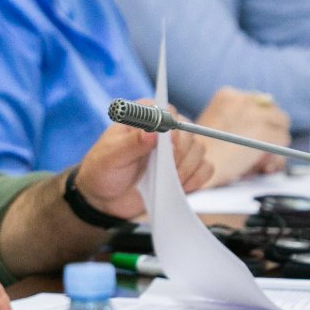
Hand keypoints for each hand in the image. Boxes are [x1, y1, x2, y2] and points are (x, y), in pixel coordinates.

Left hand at [72, 112, 213, 219]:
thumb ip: (131, 144)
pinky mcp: (186, 168)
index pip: (168, 111)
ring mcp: (178, 149)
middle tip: (163, 169)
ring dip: (186, 169)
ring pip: (200, 150)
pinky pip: (205, 169)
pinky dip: (196, 180)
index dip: (171, 128)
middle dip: (179, 154)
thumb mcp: (111, 157)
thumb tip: (154, 132)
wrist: (106, 198)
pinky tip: (179, 187)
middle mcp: (164, 129)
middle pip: (189, 132)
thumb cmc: (103, 170)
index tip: (167, 146)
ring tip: (166, 181)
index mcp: (144, 117)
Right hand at [197, 87, 290, 185]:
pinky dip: (276, 151)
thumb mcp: (218, 123)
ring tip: (256, 153)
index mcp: (227, 95)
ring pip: (282, 123)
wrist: (198, 166)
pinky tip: (259, 158)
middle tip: (255, 144)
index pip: (258, 101)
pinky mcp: (264, 132)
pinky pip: (283, 138)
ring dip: (274, 138)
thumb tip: (272, 120)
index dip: (258, 119)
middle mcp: (242, 99)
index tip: (251, 132)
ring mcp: (254, 114)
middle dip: (269, 127)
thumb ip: (240, 117)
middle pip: (272, 109)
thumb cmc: (205, 151)